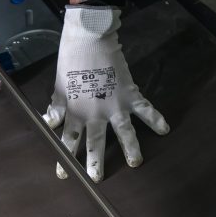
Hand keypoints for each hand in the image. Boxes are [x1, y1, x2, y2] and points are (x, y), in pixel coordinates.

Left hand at [44, 6, 169, 181]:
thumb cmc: (70, 61)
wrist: (89, 38)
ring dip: (130, 147)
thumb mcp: (59, 86)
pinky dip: (156, 118)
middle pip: (96, 141)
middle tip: (98, 179)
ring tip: (136, 163)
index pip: (69, 140)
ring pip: (123, 131)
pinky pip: (145, 108)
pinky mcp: (130, 93)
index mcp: (75, 111)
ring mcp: (114, 104)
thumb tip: (50, 123)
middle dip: (96, 161)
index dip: (65, 158)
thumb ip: (57, 107)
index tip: (64, 175)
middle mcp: (95, 112)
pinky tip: (165, 130)